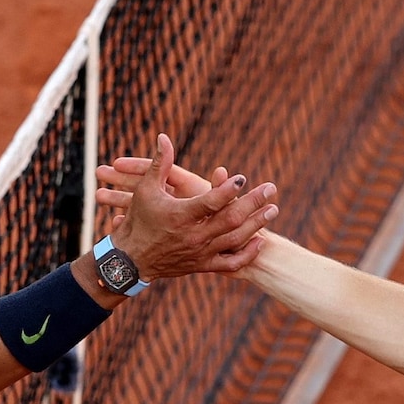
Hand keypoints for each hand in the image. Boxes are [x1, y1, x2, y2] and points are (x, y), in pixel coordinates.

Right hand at [91, 135, 277, 278]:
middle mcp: (194, 236)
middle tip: (271, 188)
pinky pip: (230, 263)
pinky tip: (259, 240)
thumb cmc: (138, 220)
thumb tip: (163, 137)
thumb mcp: (146, 189)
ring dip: (256, 224)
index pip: (211, 201)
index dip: (228, 189)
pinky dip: (247, 253)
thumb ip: (160, 163)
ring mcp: (200, 253)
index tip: (242, 177)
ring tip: (273, 209)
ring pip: (235, 239)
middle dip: (253, 203)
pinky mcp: (202, 266)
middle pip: (231, 219)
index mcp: (180, 215)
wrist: (130, 261)